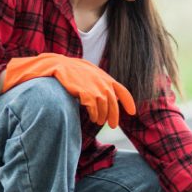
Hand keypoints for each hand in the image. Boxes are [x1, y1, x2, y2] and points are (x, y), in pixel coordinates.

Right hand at [3, 53, 136, 127]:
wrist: (59, 65)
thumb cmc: (74, 71)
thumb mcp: (91, 74)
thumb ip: (101, 83)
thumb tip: (108, 96)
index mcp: (106, 78)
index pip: (123, 91)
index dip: (128, 103)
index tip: (132, 112)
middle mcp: (103, 83)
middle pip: (114, 104)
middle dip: (114, 116)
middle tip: (112, 125)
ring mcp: (95, 87)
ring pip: (104, 108)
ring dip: (102, 117)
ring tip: (99, 121)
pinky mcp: (86, 93)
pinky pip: (94, 108)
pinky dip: (95, 115)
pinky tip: (93, 118)